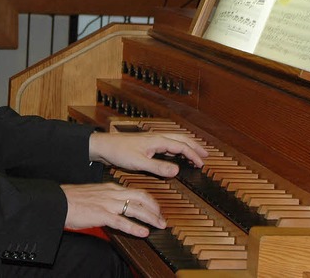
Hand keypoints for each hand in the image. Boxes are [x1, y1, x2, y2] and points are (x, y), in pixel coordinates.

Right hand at [61, 182, 164, 236]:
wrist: (59, 201)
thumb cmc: (73, 199)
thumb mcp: (95, 195)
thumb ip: (107, 199)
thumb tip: (117, 208)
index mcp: (111, 188)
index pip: (136, 191)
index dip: (150, 200)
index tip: (156, 209)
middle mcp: (112, 194)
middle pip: (141, 197)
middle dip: (155, 208)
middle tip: (162, 218)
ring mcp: (107, 204)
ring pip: (135, 208)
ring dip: (150, 218)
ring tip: (159, 225)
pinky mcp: (101, 214)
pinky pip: (121, 221)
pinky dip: (135, 227)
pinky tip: (143, 232)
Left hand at [88, 132, 207, 177]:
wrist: (104, 146)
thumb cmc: (119, 152)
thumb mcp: (139, 163)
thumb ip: (159, 168)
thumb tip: (177, 170)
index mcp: (157, 140)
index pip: (181, 146)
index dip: (193, 155)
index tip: (201, 164)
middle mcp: (157, 138)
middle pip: (181, 139)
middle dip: (194, 147)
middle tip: (205, 155)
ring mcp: (152, 140)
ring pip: (175, 140)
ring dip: (186, 146)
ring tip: (195, 154)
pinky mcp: (147, 144)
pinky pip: (167, 144)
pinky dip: (176, 149)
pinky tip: (176, 155)